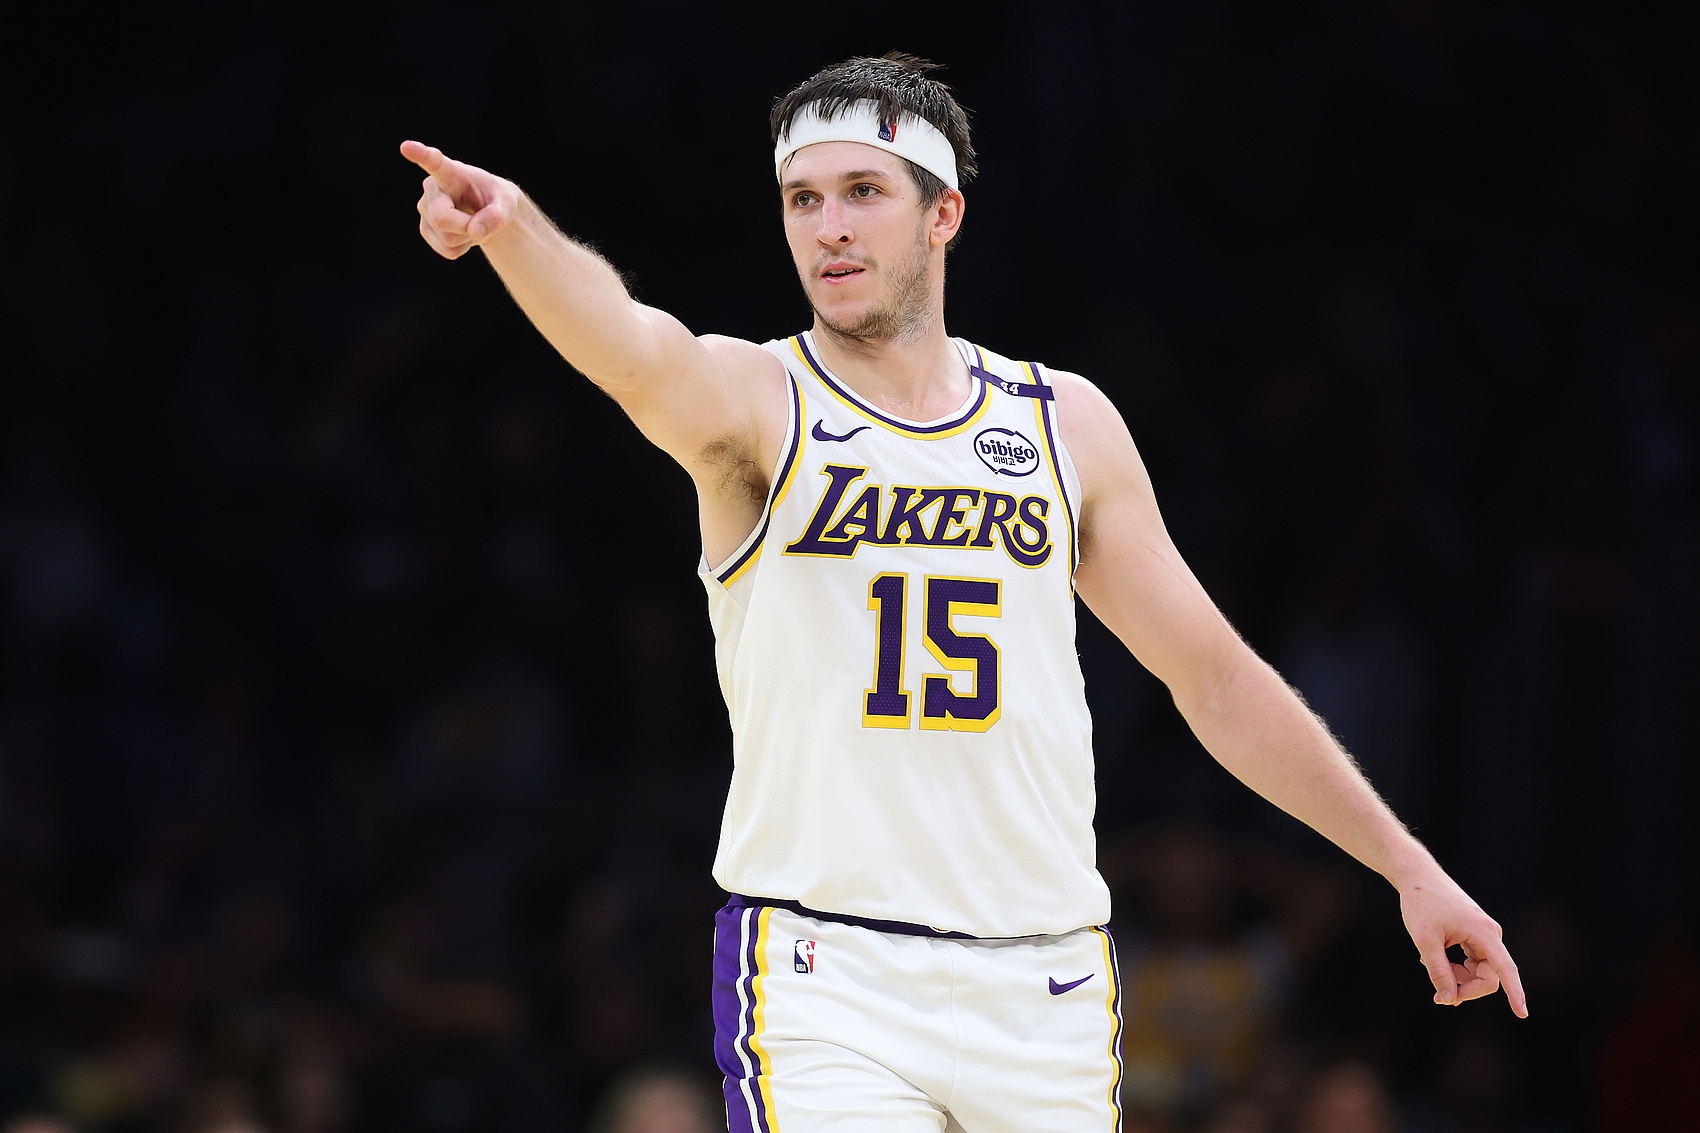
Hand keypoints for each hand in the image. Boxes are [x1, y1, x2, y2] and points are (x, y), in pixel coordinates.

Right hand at [400, 140, 520, 259]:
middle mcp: (432, 188)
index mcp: (452, 172)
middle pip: (441, 218)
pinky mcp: (426, 229)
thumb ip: (497, 215)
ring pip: (447, 238)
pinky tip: (464, 234)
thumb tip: (474, 231)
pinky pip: (447, 250)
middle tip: (481, 222)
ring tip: (472, 223)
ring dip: (467, 238)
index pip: (434, 163)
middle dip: (466, 227)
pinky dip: (463, 248)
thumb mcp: (507, 205)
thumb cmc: (497, 201)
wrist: (488, 213)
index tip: (407, 146)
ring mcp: (425, 209)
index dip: (421, 155)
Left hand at [1399, 869, 1527, 1016]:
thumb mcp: (1425, 940)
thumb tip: (1450, 1000)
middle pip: (1488, 977)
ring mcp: (1483, 935)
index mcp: (1485, 933)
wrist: (1417, 876)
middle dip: (1465, 989)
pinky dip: (1454, 967)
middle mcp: (1490, 934)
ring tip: (1430, 965)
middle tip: (1438, 996)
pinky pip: (1472, 962)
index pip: (1505, 970)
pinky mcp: (1474, 935)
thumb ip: (1439, 971)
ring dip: (1457, 978)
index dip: (1514, 993)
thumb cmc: (1421, 903)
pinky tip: (1433, 957)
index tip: (1522, 1014)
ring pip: (1479, 971)